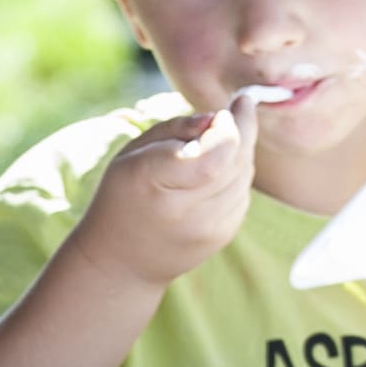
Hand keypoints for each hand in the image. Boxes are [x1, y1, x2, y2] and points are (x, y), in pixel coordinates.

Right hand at [73, 93, 256, 289]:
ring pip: (244, 176)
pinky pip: (243, 194)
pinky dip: (237, 176)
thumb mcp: (132, 153)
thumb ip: (175, 128)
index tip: (232, 105)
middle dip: (243, 129)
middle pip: (236, 161)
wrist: (121, 261)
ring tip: (220, 141)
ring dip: (241, 152)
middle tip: (240, 108)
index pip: (214, 154)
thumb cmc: (124, 195)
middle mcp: (182, 210)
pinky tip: (218, 172)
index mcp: (151, 179)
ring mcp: (205, 229)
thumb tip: (217, 118)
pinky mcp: (220, 238)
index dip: (231, 126)